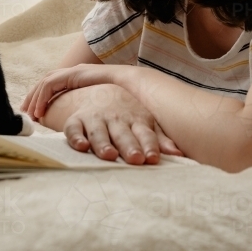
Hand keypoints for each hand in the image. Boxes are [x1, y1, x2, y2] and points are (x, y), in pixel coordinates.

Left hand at [22, 64, 122, 119]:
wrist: (132, 86)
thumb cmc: (121, 98)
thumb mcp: (99, 106)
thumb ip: (89, 111)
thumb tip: (84, 126)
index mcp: (79, 79)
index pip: (54, 86)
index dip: (43, 99)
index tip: (37, 113)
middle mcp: (74, 73)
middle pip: (46, 83)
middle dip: (34, 97)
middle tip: (26, 113)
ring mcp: (73, 71)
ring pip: (45, 83)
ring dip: (36, 99)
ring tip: (31, 115)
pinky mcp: (74, 74)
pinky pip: (51, 85)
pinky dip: (43, 98)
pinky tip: (41, 111)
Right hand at [57, 84, 183, 163]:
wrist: (99, 91)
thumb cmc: (128, 116)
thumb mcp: (146, 123)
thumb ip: (160, 139)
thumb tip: (178, 155)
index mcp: (136, 120)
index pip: (145, 134)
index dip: (150, 145)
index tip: (153, 159)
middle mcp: (116, 119)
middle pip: (123, 134)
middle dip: (129, 146)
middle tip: (135, 159)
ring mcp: (96, 118)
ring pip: (99, 132)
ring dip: (103, 143)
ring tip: (109, 155)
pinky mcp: (76, 120)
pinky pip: (74, 129)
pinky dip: (76, 137)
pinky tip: (81, 146)